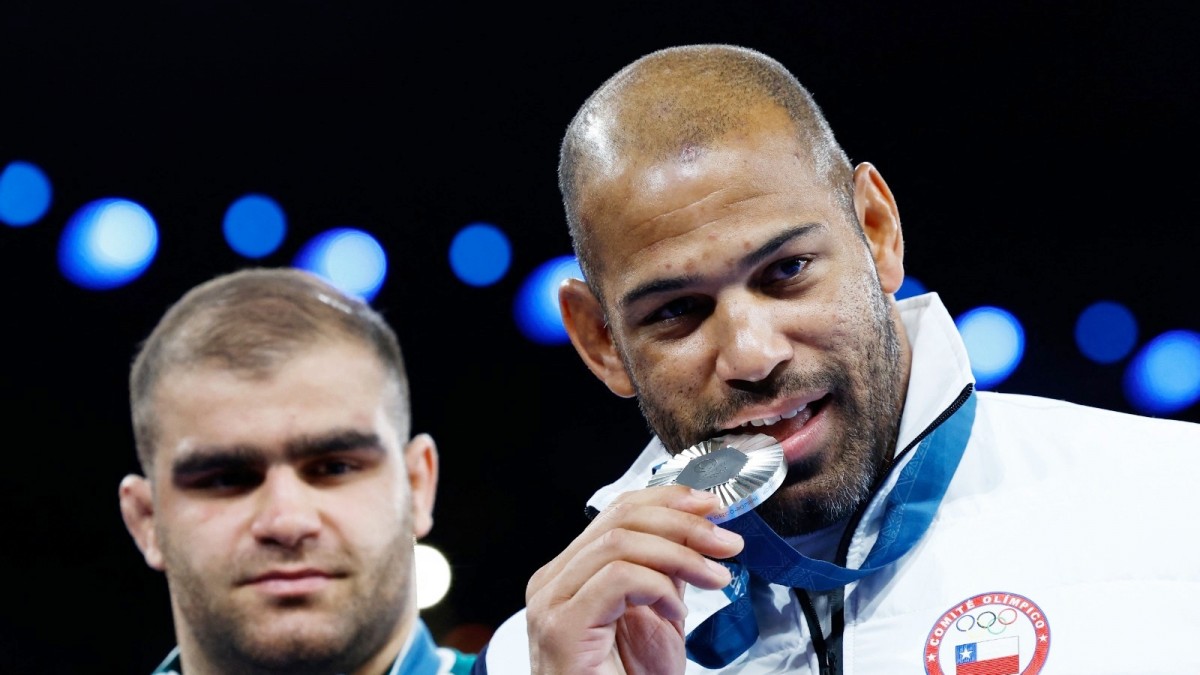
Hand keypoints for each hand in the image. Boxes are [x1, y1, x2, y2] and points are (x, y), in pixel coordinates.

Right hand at [524, 485, 743, 674]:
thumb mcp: (656, 618)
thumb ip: (665, 573)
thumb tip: (699, 532)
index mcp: (571, 572)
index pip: (618, 511)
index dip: (669, 499)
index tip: (713, 506)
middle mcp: (552, 580)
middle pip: (619, 518)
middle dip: (683, 522)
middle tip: (727, 541)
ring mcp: (551, 601)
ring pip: (620, 542)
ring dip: (681, 554)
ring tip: (715, 578)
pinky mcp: (561, 626)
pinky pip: (617, 579)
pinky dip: (657, 587)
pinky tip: (677, 613)